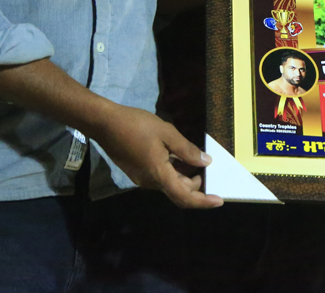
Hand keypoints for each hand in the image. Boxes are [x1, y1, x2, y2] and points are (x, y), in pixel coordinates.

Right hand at [91, 104, 223, 209]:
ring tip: (196, 159)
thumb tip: (205, 162)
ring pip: (169, 184)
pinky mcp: (138, 171)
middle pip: (178, 191)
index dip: (203, 201)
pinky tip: (180, 156)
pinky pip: (161, 177)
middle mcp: (150, 182)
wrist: (105, 123)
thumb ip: (187, 150)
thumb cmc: (136, 126)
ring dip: (185, 176)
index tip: (219, 201)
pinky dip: (174, 171)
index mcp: (158, 175)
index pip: (184, 197)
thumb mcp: (166, 133)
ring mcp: (142, 178)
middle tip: (208, 167)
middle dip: (196, 184)